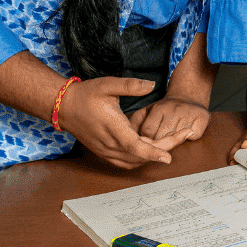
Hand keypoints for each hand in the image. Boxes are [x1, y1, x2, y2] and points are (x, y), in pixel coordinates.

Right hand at [60, 78, 174, 168]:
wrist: (63, 107)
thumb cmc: (86, 95)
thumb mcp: (108, 84)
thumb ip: (130, 85)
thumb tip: (151, 85)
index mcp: (113, 128)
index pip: (136, 147)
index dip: (154, 153)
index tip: (169, 157)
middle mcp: (110, 144)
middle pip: (141, 155)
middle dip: (165, 148)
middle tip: (183, 134)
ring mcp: (106, 150)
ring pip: (134, 161)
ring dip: (153, 153)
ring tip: (170, 138)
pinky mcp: (104, 152)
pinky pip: (126, 162)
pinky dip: (141, 157)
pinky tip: (151, 147)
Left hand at [133, 96, 210, 150]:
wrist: (188, 94)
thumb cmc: (164, 108)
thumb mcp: (147, 110)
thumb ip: (136, 123)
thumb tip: (128, 137)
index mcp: (158, 107)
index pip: (147, 132)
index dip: (144, 139)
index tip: (144, 140)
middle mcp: (174, 109)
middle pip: (162, 137)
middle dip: (157, 143)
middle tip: (156, 142)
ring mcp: (189, 113)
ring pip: (179, 139)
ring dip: (173, 142)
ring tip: (169, 138)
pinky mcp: (203, 117)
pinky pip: (193, 137)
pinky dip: (189, 139)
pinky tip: (185, 134)